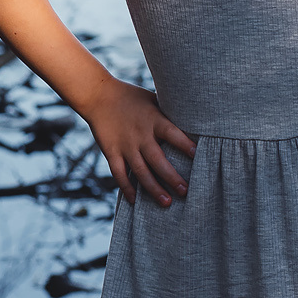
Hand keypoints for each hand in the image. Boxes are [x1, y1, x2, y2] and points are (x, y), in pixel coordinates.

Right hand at [82, 81, 195, 207]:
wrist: (99, 95)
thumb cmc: (131, 97)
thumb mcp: (152, 100)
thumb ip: (167, 113)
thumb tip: (192, 120)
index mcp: (154, 120)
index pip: (172, 134)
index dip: (185, 145)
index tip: (198, 156)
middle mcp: (140, 135)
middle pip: (157, 160)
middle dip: (171, 177)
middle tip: (184, 191)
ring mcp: (125, 145)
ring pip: (140, 171)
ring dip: (153, 188)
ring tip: (167, 202)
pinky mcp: (111, 151)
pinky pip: (119, 173)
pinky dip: (126, 187)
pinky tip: (135, 200)